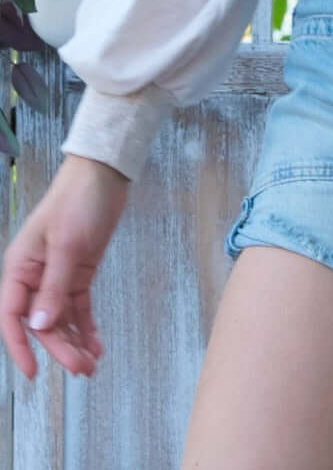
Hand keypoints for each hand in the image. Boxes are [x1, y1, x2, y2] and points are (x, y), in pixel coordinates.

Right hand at [0, 154, 130, 379]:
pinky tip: (97, 344)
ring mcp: (56, 276)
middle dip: (59, 348)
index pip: (12, 316)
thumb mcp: (66, 245)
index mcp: (20, 267)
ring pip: (60, 319)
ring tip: (92, 364)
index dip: (19, 346)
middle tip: (81, 368)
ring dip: (74, 342)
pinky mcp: (78, 273)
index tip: (32, 372)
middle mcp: (34, 276)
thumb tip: (40, 326)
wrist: (104, 175)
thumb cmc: (77, 201)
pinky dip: (86, 326)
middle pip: (41, 323)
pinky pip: (78, 307)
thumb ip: (53, 287)